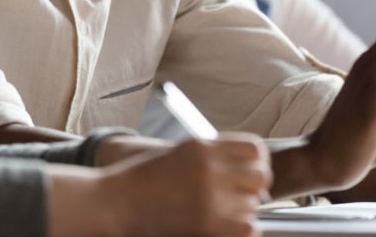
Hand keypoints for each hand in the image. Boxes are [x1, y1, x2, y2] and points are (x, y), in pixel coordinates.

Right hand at [102, 134, 271, 236]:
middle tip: (238, 198)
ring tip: (220, 215)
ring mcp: (210, 196)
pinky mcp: (207, 224)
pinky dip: (241, 230)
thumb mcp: (178, 155)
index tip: (247, 174)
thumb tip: (247, 172)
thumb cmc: (142, 181)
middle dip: (253, 188)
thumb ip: (212, 158)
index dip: (256, 163)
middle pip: (261, 176)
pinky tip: (223, 228)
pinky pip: (249, 228)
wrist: (114, 203)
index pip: (255, 149)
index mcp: (202, 146)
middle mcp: (210, 168)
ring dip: (242, 212)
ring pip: (254, 206)